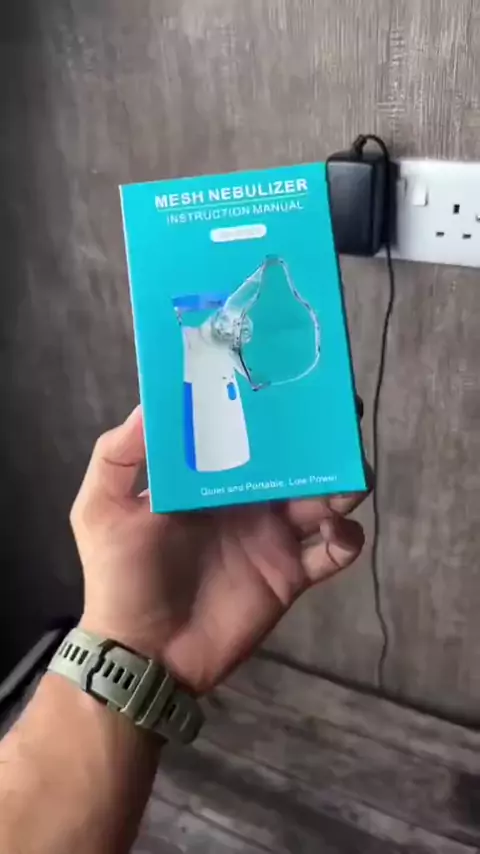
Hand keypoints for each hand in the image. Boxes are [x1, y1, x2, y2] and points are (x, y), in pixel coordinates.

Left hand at [72, 407, 366, 692]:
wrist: (144, 652)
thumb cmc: (119, 575)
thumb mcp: (101, 509)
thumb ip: (119, 455)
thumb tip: (152, 400)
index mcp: (211, 477)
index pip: (249, 431)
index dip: (271, 406)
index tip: (289, 378)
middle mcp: (249, 499)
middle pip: (299, 457)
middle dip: (324, 436)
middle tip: (341, 417)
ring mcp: (274, 535)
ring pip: (328, 496)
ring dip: (345, 482)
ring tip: (347, 477)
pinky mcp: (290, 574)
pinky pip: (335, 551)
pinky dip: (348, 537)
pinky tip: (336, 531)